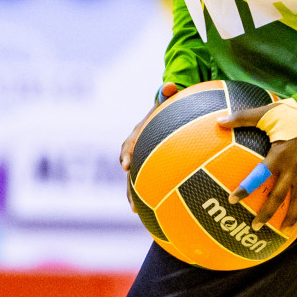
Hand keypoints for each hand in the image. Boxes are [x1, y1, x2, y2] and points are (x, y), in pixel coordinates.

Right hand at [121, 82, 178, 208]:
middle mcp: (137, 148)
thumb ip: (167, 93)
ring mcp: (143, 159)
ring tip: (134, 211)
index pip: (129, 143)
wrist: (165, 117)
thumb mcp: (167, 100)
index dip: (126, 154)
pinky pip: (147, 182)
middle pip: (128, 166)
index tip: (125, 165)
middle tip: (129, 198)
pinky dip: (147, 196)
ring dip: (132, 194)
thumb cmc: (167, 109)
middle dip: (127, 182)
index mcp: (139, 133)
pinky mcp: (150, 168)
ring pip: (134, 178)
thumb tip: (170, 85)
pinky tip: (153, 211)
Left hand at [220, 101, 296, 229]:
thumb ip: (241, 118)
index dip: (246, 189)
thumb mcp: (265, 113)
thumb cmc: (290, 113)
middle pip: (278, 197)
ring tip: (282, 230)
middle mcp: (292, 169)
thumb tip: (219, 121)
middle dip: (267, 214)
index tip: (233, 200)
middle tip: (255, 227)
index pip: (259, 176)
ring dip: (290, 217)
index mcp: (278, 156)